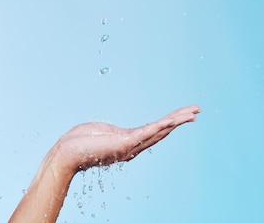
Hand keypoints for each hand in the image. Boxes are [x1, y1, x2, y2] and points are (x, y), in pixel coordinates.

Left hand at [52, 105, 200, 174]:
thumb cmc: (77, 142)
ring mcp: (130, 145)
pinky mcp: (125, 142)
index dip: (168, 123)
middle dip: (179, 120)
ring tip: (193, 113)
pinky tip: (174, 119)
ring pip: (159, 131)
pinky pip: (148, 132)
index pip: (153, 131)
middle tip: (197, 111)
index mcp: (127, 142)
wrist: (66, 152)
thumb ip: (110, 132)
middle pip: (161, 132)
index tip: (182, 115)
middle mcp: (132, 147)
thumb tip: (109, 132)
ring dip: (176, 121)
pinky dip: (162, 125)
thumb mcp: (99, 131)